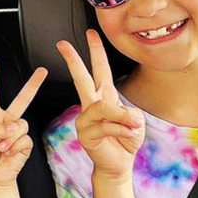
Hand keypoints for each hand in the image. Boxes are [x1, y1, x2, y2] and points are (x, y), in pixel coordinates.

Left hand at [0, 60, 47, 193]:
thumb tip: (11, 126)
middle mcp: (5, 122)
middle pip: (21, 99)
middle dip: (33, 85)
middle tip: (42, 71)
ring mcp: (16, 132)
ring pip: (21, 124)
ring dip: (10, 137)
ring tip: (1, 148)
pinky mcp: (24, 144)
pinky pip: (25, 139)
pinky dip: (16, 147)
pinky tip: (8, 153)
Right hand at [57, 30, 144, 180]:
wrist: (118, 164)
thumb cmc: (125, 140)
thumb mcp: (134, 122)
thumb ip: (128, 113)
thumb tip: (121, 114)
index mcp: (104, 96)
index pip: (100, 69)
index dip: (96, 50)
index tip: (90, 33)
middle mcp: (92, 105)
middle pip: (81, 78)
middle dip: (73, 60)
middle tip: (62, 44)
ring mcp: (86, 119)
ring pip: (103, 106)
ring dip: (122, 117)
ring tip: (133, 126)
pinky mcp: (85, 133)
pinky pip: (106, 125)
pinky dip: (122, 130)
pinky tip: (126, 135)